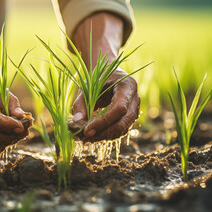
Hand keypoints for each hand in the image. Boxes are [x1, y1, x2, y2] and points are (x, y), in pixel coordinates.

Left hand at [69, 12, 138, 141]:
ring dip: (104, 136)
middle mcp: (135, 98)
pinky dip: (107, 134)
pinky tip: (93, 134)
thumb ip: (81, 103)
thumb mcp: (87, 86)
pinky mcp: (130, 117)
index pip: (119, 108)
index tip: (87, 130)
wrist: (109, 75)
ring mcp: (136, 109)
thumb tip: (76, 121)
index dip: (103, 121)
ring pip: (122, 129)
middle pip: (123, 122)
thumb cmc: (98, 78)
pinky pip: (120, 130)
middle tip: (85, 136)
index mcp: (127, 85)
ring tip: (86, 137)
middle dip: (103, 132)